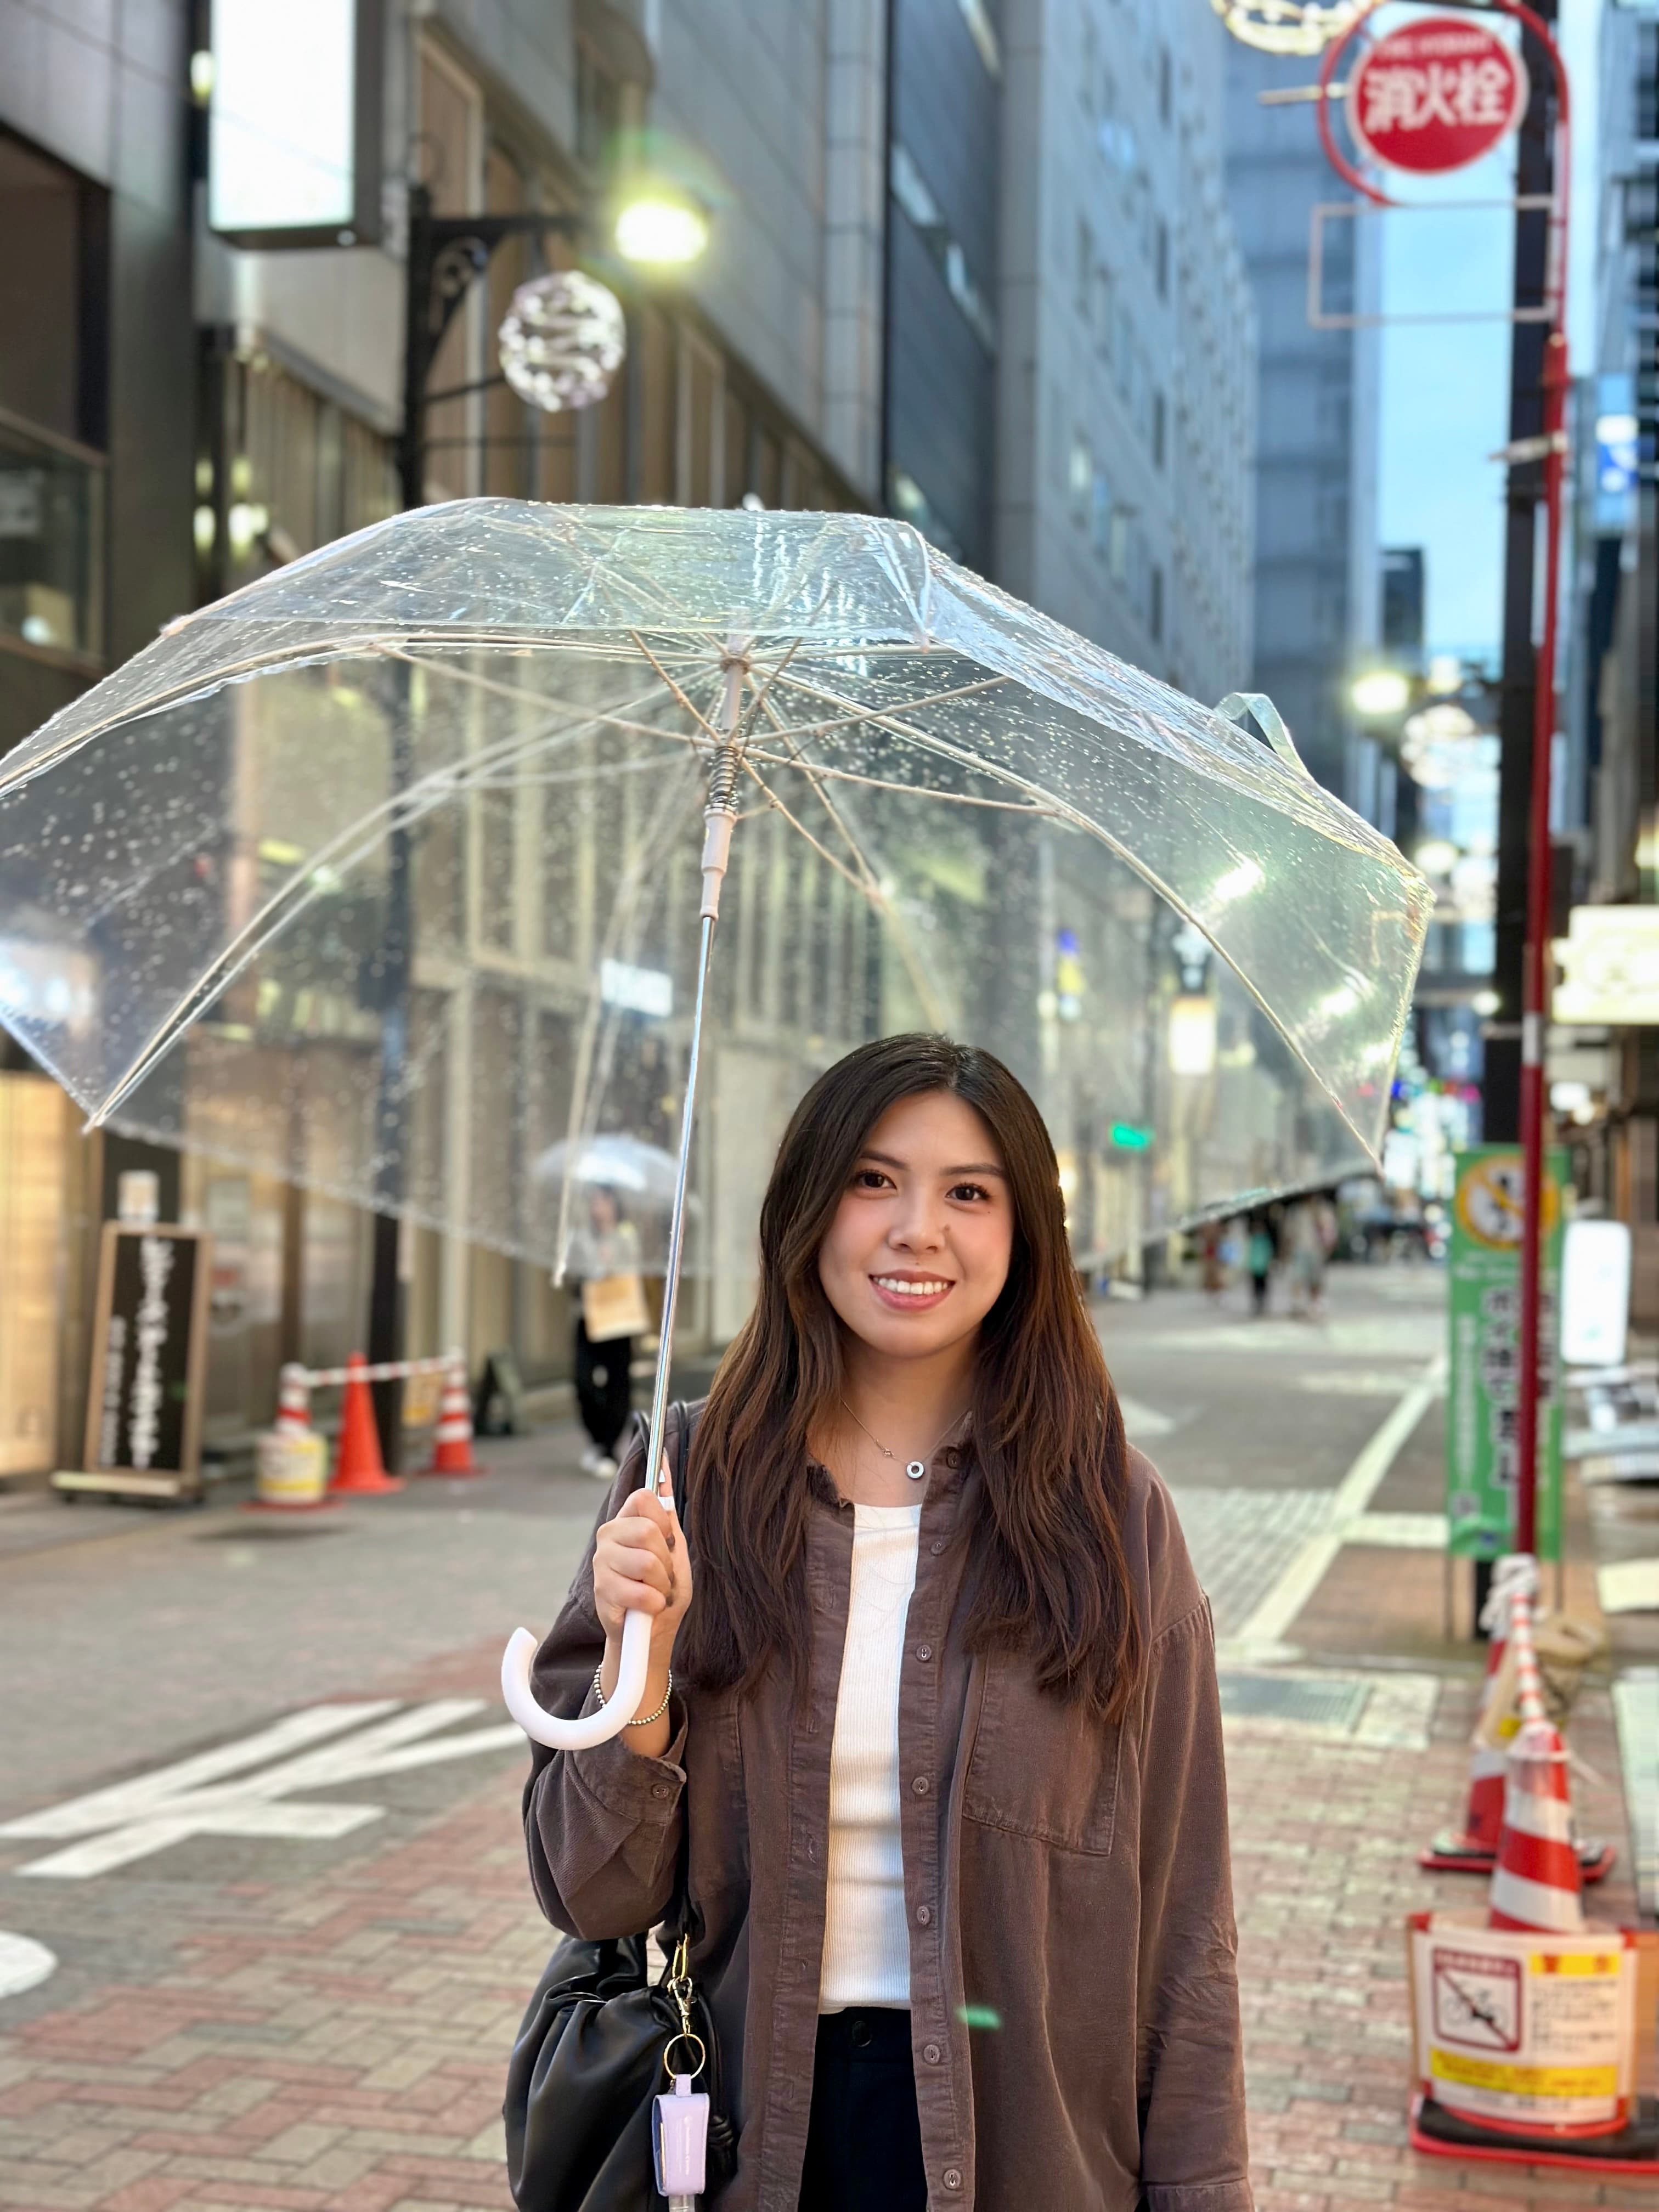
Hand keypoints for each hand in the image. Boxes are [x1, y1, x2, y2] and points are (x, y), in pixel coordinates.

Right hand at [592, 1473, 691, 1663]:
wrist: (651, 1631)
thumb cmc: (663, 1588)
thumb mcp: (674, 1550)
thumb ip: (667, 1514)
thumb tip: (665, 1466)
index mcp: (626, 1520)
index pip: (643, 1497)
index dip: (663, 1520)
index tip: (667, 1541)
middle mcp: (609, 1535)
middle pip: (648, 1530)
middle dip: (666, 1559)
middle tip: (662, 1575)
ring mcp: (601, 1561)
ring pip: (647, 1562)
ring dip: (661, 1584)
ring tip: (654, 1591)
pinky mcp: (602, 1589)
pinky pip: (641, 1591)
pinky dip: (654, 1603)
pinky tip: (647, 1606)